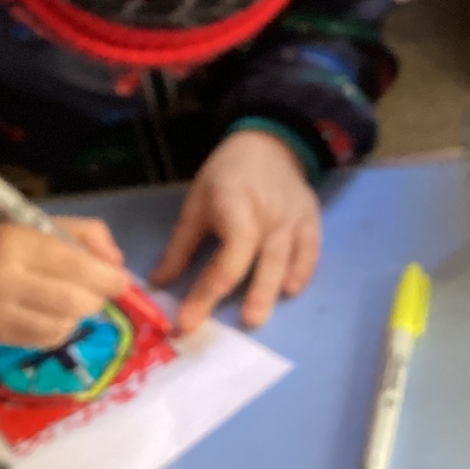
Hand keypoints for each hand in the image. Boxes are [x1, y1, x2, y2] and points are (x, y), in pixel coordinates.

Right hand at [0, 216, 128, 348]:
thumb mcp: (40, 223)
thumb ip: (86, 235)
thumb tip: (117, 264)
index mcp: (18, 244)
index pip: (74, 266)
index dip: (107, 278)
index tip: (121, 281)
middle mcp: (6, 281)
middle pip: (74, 301)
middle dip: (97, 298)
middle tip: (98, 290)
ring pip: (63, 325)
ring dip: (78, 315)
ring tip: (71, 300)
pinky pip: (45, 340)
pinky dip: (60, 328)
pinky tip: (53, 314)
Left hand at [151, 131, 321, 333]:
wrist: (270, 145)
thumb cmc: (227, 175)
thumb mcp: (197, 203)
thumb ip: (181, 246)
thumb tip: (158, 283)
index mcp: (235, 204)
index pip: (229, 254)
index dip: (208, 290)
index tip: (189, 319)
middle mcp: (268, 214)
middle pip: (263, 259)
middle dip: (253, 293)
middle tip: (241, 323)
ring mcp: (293, 217)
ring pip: (287, 258)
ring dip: (274, 288)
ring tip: (259, 316)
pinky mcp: (311, 220)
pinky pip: (310, 250)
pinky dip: (303, 271)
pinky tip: (291, 290)